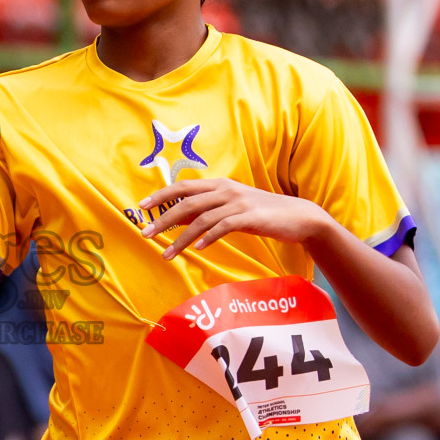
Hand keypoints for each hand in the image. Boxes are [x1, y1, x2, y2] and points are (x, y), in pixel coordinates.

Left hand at [138, 178, 331, 259]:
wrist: (298, 216)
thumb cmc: (261, 214)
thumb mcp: (230, 208)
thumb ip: (205, 210)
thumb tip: (177, 218)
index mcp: (219, 185)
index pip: (183, 186)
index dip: (161, 195)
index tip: (141, 206)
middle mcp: (226, 190)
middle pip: (187, 202)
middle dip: (163, 218)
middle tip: (145, 234)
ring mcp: (238, 203)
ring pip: (201, 218)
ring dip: (181, 238)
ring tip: (167, 254)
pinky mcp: (250, 217)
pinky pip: (223, 227)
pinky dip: (208, 238)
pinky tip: (197, 249)